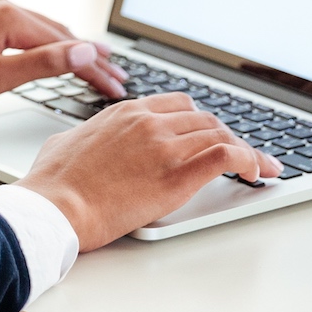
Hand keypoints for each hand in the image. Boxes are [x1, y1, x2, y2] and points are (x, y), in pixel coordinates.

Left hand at [0, 0, 126, 116]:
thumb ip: (44, 63)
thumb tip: (84, 50)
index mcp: (7, 14)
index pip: (64, 43)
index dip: (93, 66)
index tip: (116, 83)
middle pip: (56, 32)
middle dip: (88, 56)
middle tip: (117, 76)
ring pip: (40, 29)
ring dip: (68, 48)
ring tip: (96, 64)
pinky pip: (22, 28)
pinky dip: (44, 42)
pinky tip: (55, 52)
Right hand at [17, 93, 280, 248]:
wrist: (54, 207)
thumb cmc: (53, 182)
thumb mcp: (66, 141)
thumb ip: (88, 135)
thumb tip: (88, 140)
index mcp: (126, 112)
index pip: (178, 105)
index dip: (200, 121)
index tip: (209, 134)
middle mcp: (150, 122)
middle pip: (204, 119)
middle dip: (225, 136)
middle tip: (238, 154)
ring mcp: (165, 146)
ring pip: (220, 134)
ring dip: (243, 150)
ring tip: (258, 167)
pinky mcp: (178, 175)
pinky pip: (227, 157)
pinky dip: (250, 160)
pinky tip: (257, 172)